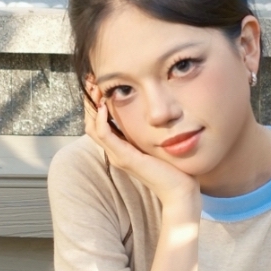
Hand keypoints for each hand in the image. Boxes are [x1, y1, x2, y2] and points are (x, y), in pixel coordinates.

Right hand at [84, 86, 200, 213]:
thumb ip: (149, 129)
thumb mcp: (157, 142)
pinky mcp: (126, 158)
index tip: (98, 83)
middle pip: (90, 123)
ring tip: (96, 88)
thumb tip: (151, 109)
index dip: (95, 103)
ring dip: (92, 106)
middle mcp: (115, 152)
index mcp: (121, 148)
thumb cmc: (173, 167)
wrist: (180, 190)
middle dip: (90, 101)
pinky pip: (105, 135)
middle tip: (92, 81)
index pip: (97, 123)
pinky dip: (101, 119)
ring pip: (93, 128)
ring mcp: (118, 156)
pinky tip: (104, 106)